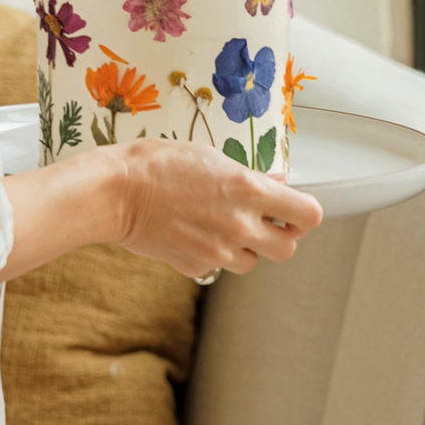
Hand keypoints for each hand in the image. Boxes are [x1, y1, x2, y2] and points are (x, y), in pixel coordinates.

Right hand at [110, 138, 321, 282]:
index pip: (308, 215)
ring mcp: (218, 250)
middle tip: (262, 222)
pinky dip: (212, 254)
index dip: (303, 214)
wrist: (116, 193)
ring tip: (220, 225)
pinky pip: (218, 267)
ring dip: (245, 248)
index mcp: (248, 190)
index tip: (292, 210)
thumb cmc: (157, 165)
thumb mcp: (210, 157)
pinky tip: (193, 233)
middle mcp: (239, 224)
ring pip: (253, 262)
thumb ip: (250, 175)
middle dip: (279, 236)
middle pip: (288, 248)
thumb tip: (278, 181)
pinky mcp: (196, 266)